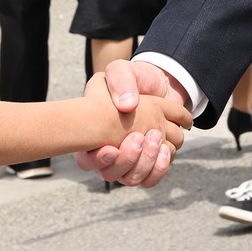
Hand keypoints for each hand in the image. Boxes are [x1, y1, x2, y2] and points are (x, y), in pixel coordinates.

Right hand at [75, 59, 189, 185]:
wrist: (162, 85)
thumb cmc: (135, 79)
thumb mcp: (122, 71)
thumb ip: (120, 82)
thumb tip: (127, 106)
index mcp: (93, 133)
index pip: (86, 160)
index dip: (97, 160)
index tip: (112, 148)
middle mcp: (109, 153)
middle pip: (111, 174)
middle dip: (128, 158)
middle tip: (140, 135)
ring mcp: (129, 162)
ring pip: (133, 178)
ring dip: (146, 161)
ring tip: (155, 136)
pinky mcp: (149, 164)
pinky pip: (151, 179)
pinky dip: (160, 168)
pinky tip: (165, 149)